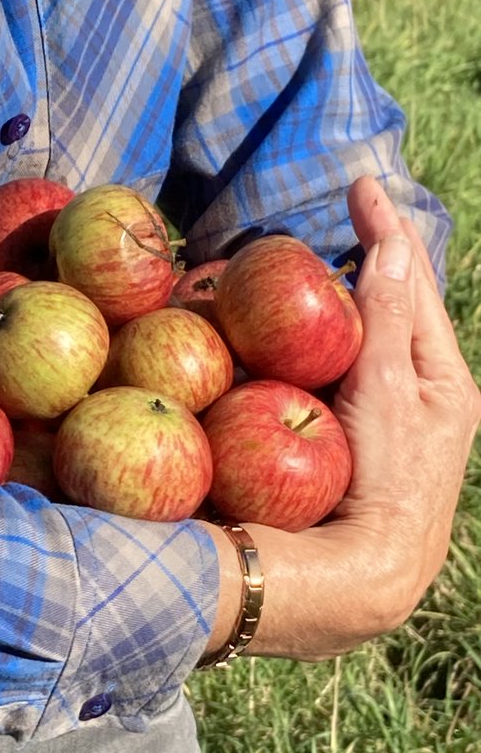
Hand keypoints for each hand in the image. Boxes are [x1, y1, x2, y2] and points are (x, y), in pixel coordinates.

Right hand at [329, 175, 478, 624]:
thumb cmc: (382, 478)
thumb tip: (392, 242)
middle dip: (375, 257)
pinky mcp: (359, 436)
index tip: (361, 183)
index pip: (413, 284)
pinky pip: (346, 368)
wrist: (363, 569)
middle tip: (351, 210)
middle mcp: (425, 394)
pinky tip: (308, 327)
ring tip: (332, 253)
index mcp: (445, 378)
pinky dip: (330, 336)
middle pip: (397, 307)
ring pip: (371, 337)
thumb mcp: (386, 388)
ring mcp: (391, 417)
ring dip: (351, 294)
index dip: (386, 231)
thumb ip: (386, 317)